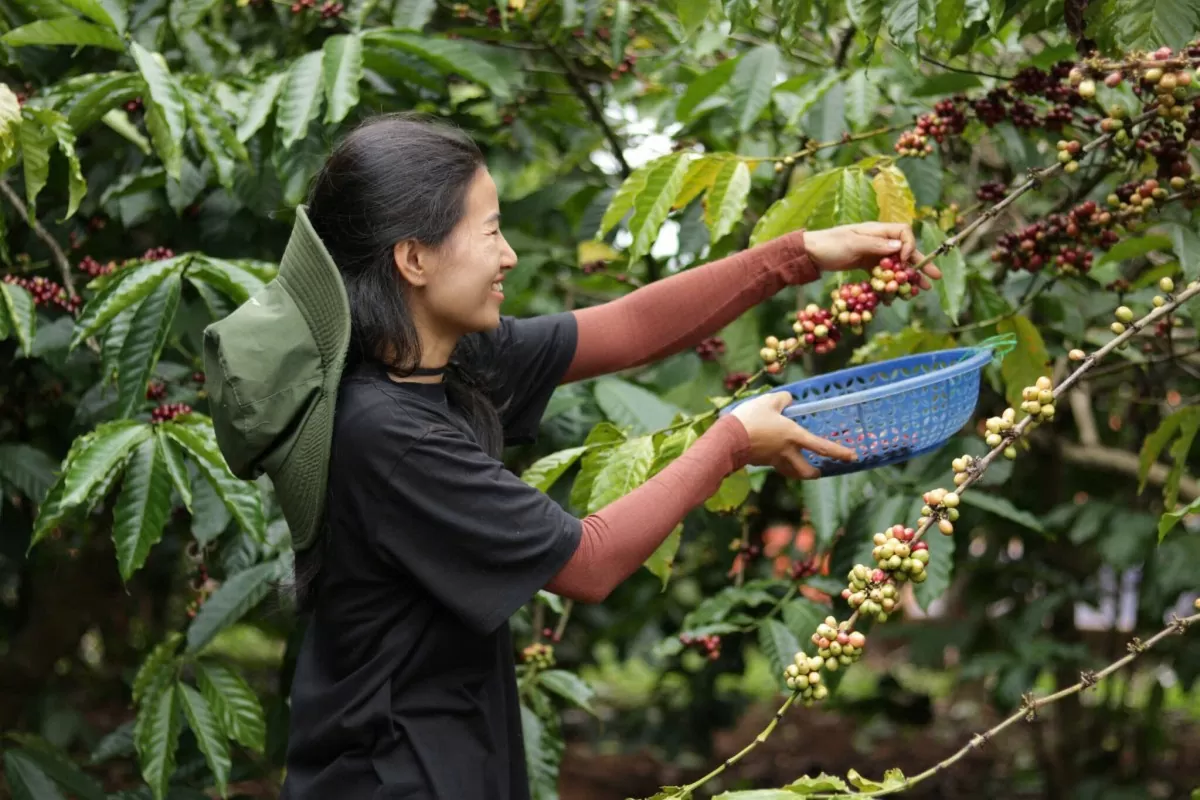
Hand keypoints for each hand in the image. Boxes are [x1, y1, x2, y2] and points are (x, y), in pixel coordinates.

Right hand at [729, 391, 855, 479]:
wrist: (728, 439)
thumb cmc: (751, 419)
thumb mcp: (768, 401)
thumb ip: (782, 399)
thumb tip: (789, 398)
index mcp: (794, 436)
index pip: (822, 447)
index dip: (839, 452)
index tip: (852, 457)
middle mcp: (787, 451)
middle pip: (806, 471)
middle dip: (815, 473)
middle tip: (819, 472)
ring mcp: (773, 459)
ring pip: (790, 471)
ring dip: (798, 472)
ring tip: (799, 468)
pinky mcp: (761, 461)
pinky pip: (775, 464)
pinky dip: (779, 463)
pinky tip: (774, 455)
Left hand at [804, 222, 941, 288]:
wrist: (810, 253)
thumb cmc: (829, 244)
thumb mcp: (852, 243)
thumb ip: (875, 245)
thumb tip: (899, 246)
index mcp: (877, 230)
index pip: (903, 233)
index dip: (908, 247)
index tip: (903, 262)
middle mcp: (878, 240)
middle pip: (905, 250)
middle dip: (919, 264)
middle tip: (934, 278)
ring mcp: (873, 253)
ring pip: (896, 265)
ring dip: (908, 276)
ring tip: (921, 289)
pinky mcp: (866, 264)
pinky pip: (883, 274)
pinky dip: (890, 283)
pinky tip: (896, 295)